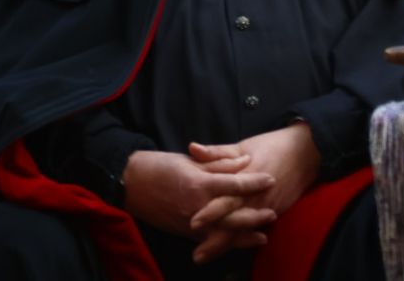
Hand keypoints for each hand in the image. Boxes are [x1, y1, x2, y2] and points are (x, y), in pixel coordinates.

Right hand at [122, 148, 274, 238]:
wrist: (130, 184)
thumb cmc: (157, 166)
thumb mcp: (187, 160)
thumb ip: (217, 163)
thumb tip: (244, 161)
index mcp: (199, 183)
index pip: (234, 183)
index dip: (254, 181)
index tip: (270, 178)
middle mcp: (198, 206)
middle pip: (234, 214)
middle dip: (255, 214)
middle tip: (273, 212)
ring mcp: (192, 222)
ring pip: (225, 232)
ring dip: (246, 234)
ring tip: (264, 235)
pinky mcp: (185, 232)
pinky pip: (211, 240)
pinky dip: (227, 243)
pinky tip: (239, 244)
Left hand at [185, 126, 320, 263]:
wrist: (306, 154)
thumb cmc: (270, 146)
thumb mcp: (241, 146)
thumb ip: (216, 152)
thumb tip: (191, 148)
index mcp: (245, 179)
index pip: (226, 200)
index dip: (210, 213)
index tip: (193, 223)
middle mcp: (256, 197)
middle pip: (233, 223)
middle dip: (215, 239)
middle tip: (197, 254)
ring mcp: (267, 207)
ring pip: (243, 231)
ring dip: (225, 244)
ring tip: (205, 254)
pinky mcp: (274, 212)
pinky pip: (255, 229)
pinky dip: (241, 240)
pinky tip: (226, 248)